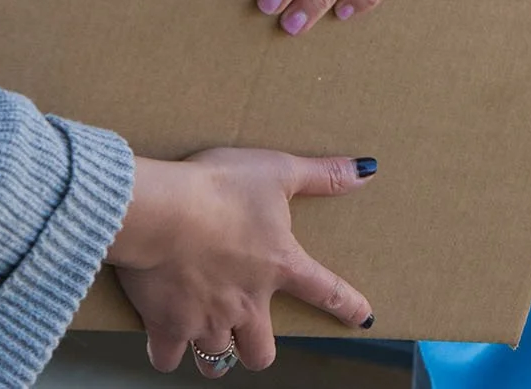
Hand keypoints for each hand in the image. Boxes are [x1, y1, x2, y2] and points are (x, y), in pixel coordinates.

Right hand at [109, 148, 376, 375]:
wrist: (162, 210)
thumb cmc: (220, 187)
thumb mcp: (278, 170)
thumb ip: (321, 175)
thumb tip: (367, 169)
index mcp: (280, 265)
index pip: (326, 291)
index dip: (348, 307)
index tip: (363, 320)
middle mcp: (248, 303)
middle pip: (260, 351)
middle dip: (257, 350)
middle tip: (250, 338)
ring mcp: (207, 319)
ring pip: (217, 360)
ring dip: (216, 356)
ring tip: (210, 345)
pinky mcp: (168, 325)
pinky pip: (166, 357)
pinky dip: (166, 353)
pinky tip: (165, 341)